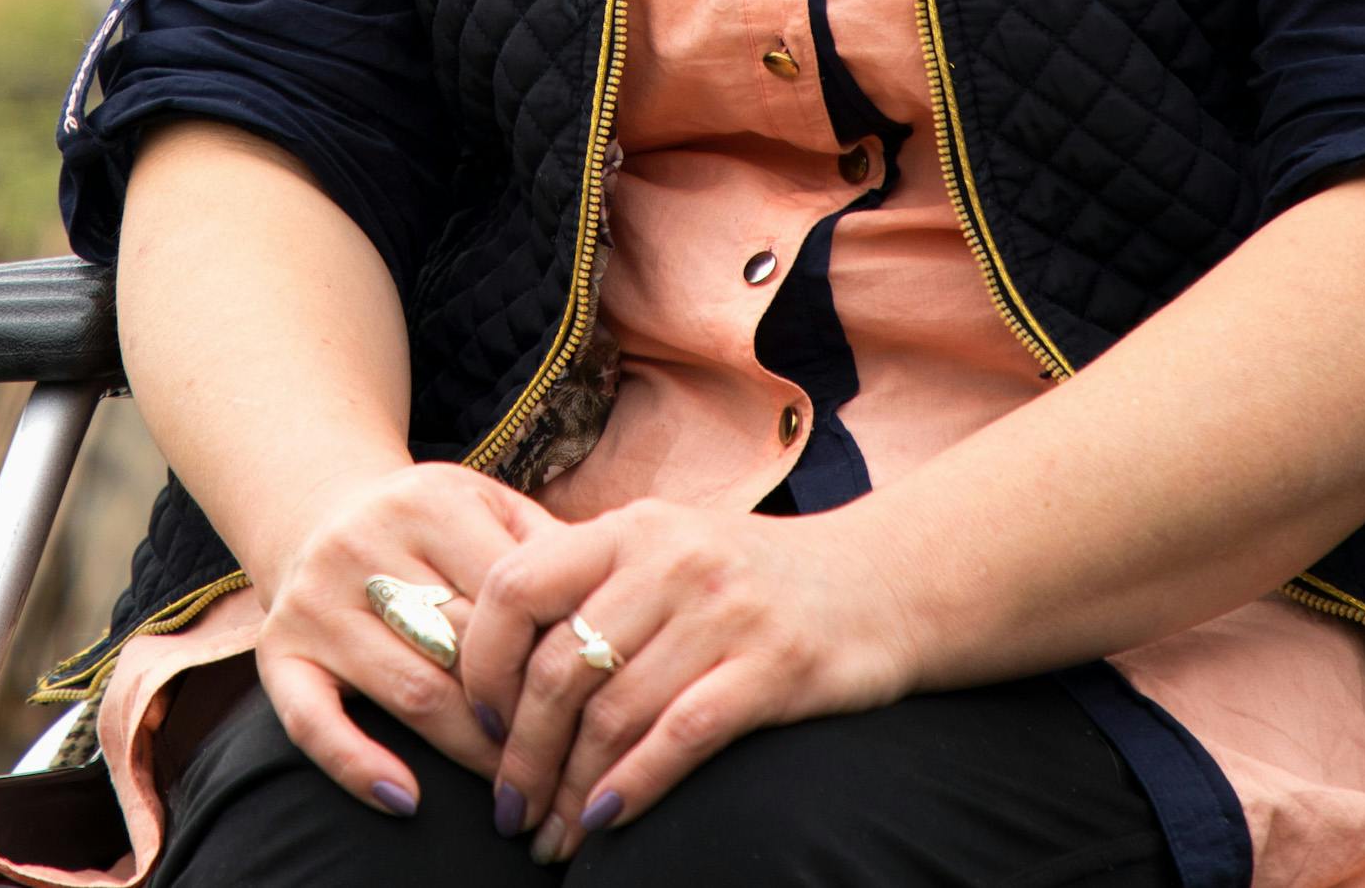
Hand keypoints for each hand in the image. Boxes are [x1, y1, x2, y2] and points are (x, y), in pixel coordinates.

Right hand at [251, 460, 558, 816]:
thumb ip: (550, 547)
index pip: (509, 596)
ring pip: (411, 691)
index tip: (593, 701)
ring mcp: (316, 601)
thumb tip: (615, 613)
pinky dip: (358, 766)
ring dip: (470, 749)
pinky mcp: (279, 651)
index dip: (555, 656)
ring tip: (513, 781)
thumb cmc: (432, 524)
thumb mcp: (488, 507)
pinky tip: (408, 798)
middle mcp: (363, 544)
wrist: (319, 509)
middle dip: (521, 713)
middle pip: (465, 649)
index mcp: (430, 502)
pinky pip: (313, 722)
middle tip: (565, 759)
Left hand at [454, 500, 921, 859]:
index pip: (515, 587)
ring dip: (571, 790)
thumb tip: (491, 656)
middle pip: (559, 670)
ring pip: (613, 715)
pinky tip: (606, 822)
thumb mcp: (668, 547)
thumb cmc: (753, 578)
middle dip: (522, 756)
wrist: (885, 580)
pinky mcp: (775, 665)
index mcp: (630, 527)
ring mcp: (724, 611)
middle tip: (508, 811)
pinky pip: (680, 736)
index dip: (481, 663)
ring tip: (552, 836)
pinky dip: (633, 787)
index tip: (480, 724)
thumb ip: (594, 583)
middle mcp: (671, 559)